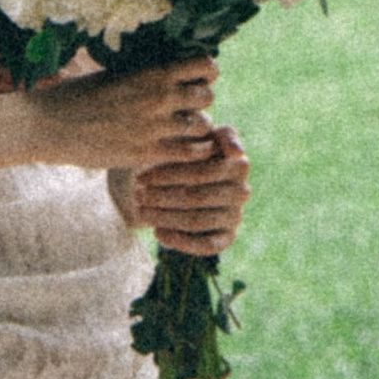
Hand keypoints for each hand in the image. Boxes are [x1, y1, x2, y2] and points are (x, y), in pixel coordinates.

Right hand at [24, 54, 215, 173]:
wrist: (49, 125)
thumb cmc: (77, 95)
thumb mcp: (114, 73)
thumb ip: (144, 74)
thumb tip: (169, 71)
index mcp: (150, 72)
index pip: (203, 65)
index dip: (206, 72)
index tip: (197, 78)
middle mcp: (157, 97)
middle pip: (207, 96)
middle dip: (200, 101)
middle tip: (188, 108)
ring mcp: (153, 127)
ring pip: (202, 125)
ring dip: (196, 128)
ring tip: (184, 132)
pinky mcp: (146, 153)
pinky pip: (189, 153)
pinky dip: (191, 152)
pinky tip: (182, 151)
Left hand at [118, 122, 249, 256]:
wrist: (179, 177)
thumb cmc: (184, 149)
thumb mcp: (195, 134)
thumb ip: (216, 133)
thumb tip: (236, 151)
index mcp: (238, 163)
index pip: (202, 172)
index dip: (169, 176)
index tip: (140, 177)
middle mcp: (242, 190)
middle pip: (197, 197)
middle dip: (162, 196)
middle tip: (137, 195)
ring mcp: (235, 215)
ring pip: (197, 220)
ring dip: (164, 217)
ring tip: (140, 211)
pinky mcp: (227, 236)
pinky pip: (206, 246)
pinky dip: (180, 241)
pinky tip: (157, 232)